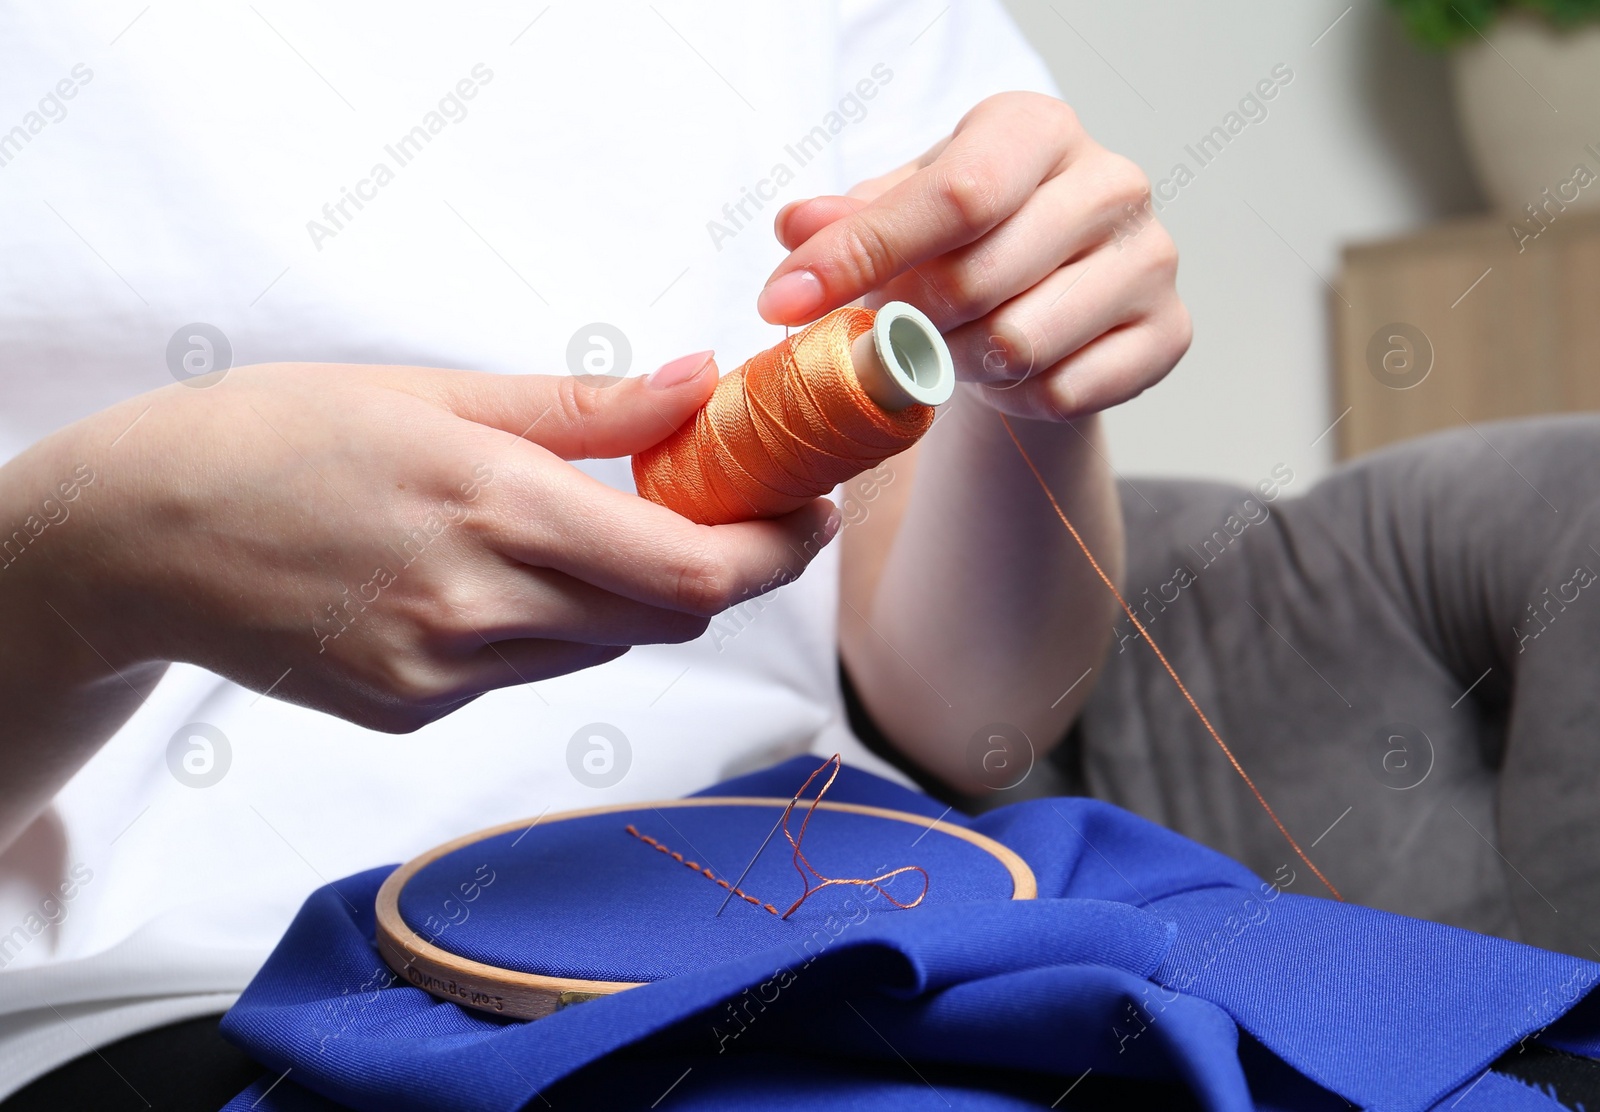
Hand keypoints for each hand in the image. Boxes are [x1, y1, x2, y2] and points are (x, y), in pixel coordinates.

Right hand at [7, 357, 835, 733]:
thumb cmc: (278, 437)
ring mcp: (444, 675)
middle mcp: (480, 609)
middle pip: (670, 617)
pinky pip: (528, 673)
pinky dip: (550, 625)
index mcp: (495, 507)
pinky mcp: (413, 713)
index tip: (812, 511)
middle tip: (732, 507)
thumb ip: (584, 406)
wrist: (139, 534)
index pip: (694, 569)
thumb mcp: (434, 391)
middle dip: (722, 567)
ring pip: (603, 647)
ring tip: (596, 526)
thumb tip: (699, 383)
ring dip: (632, 594)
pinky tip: (495, 574)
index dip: (779, 551)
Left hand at [758, 91, 1190, 420]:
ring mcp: (1151, 259)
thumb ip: (847, 220)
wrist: (1054, 301)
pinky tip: (1008, 373)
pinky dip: (1015, 398)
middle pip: (979, 279)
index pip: (953, 195)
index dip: (862, 254)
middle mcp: (1111, 183)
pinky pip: (1062, 391)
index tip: (785, 302)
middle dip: (908, 324)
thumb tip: (796, 227)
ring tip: (949, 348)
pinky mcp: (1169, 333)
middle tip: (885, 336)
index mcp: (1038, 130)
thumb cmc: (969, 243)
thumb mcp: (900, 214)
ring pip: (1019, 343)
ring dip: (959, 364)